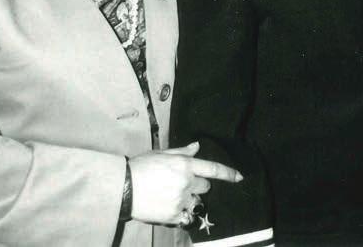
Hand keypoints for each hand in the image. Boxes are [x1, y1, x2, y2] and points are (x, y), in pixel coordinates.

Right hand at [128, 141, 242, 225]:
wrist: (123, 188)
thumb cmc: (140, 167)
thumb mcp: (161, 154)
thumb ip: (182, 152)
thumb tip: (197, 146)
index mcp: (185, 164)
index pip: (213, 169)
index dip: (228, 174)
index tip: (239, 177)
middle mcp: (186, 182)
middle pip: (205, 187)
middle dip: (198, 185)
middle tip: (181, 184)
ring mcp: (181, 199)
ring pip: (197, 201)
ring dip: (190, 199)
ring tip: (172, 196)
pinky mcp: (174, 215)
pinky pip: (187, 215)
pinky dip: (182, 213)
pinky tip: (168, 206)